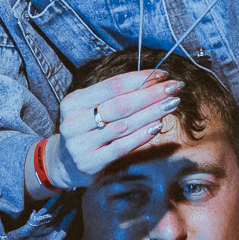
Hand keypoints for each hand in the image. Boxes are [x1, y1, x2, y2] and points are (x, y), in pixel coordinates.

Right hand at [49, 71, 183, 189]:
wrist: (65, 164)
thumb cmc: (85, 130)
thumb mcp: (89, 108)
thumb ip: (113, 96)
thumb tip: (151, 81)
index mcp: (73, 101)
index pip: (112, 85)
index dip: (140, 79)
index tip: (162, 75)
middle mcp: (74, 121)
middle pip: (120, 104)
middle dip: (151, 94)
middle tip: (173, 88)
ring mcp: (81, 143)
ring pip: (124, 125)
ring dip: (152, 113)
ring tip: (171, 104)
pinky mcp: (91, 162)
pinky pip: (122, 147)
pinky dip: (142, 136)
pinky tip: (157, 126)